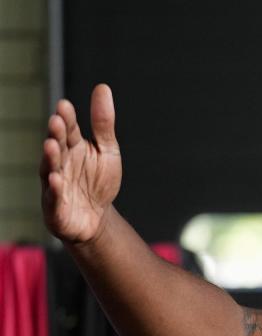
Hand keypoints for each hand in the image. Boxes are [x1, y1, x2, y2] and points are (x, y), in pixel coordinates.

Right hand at [39, 84, 121, 243]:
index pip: (68, 130)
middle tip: (57, 121)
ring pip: (50, 169)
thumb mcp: (107, 150)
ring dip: (50, 158)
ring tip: (51, 145)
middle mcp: (60, 163)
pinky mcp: (56, 207)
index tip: (65, 105)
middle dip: (56, 134)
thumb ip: (103, 123)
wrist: (97, 218)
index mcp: (72, 148)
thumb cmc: (99, 181)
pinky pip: (54, 197)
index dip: (66, 119)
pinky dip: (54, 189)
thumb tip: (103, 87)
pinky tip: (56, 179)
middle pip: (57, 146)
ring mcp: (55, 184)